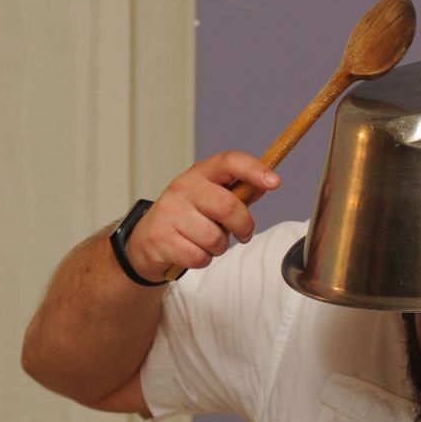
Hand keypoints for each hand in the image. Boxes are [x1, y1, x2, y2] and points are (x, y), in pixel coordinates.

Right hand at [125, 151, 279, 279]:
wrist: (145, 242)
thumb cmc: (185, 218)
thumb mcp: (210, 199)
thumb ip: (238, 193)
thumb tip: (267, 183)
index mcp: (199, 174)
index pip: (229, 162)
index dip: (254, 170)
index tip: (274, 181)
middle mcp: (183, 188)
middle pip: (227, 206)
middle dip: (243, 226)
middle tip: (242, 234)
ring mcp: (170, 212)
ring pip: (214, 237)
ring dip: (218, 247)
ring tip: (206, 243)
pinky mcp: (161, 238)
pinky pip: (199, 256)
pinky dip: (202, 260)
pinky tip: (191, 252)